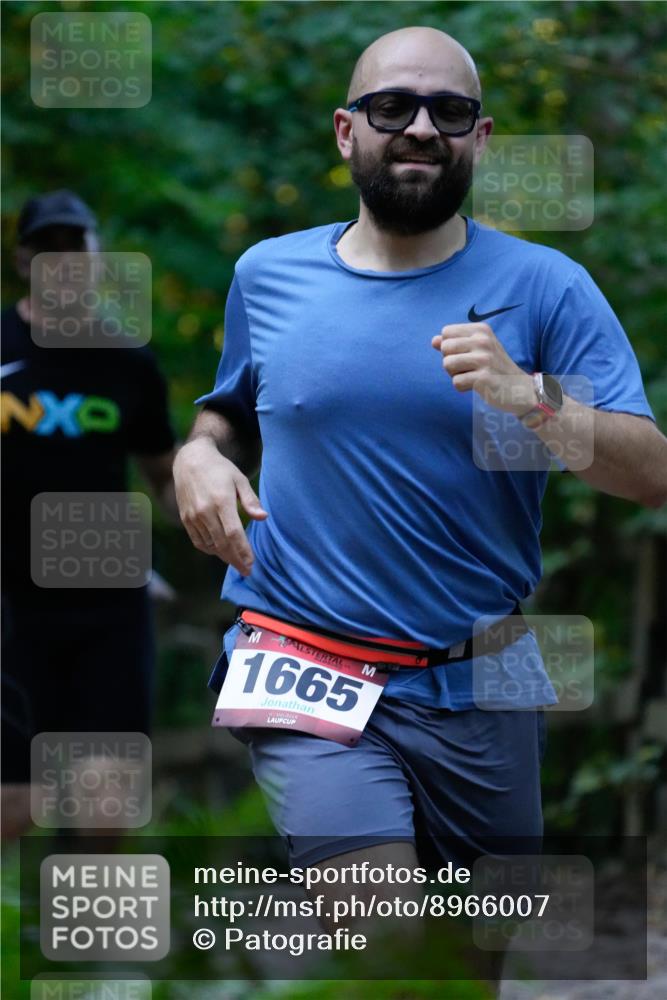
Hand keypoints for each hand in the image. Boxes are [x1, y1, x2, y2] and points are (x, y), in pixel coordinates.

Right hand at [173, 438, 267, 575]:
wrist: (190, 460)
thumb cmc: (220, 469)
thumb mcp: (239, 480)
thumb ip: (251, 500)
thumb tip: (263, 517)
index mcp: (221, 501)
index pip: (234, 533)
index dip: (243, 551)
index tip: (251, 564)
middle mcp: (205, 511)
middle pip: (222, 543)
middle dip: (235, 560)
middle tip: (246, 571)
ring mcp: (193, 516)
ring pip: (210, 545)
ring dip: (223, 556)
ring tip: (235, 561)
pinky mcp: (185, 519)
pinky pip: (198, 541)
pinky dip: (210, 549)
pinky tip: (219, 551)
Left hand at [432, 322, 534, 414]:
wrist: (520, 389)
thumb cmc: (495, 368)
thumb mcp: (478, 349)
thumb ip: (455, 343)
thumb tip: (434, 340)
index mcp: (481, 330)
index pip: (446, 332)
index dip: (450, 347)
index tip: (466, 354)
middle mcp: (483, 341)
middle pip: (444, 348)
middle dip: (451, 361)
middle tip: (468, 368)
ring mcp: (484, 359)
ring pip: (447, 364)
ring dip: (455, 375)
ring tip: (472, 376)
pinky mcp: (483, 378)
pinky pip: (456, 382)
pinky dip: (462, 387)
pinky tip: (477, 386)